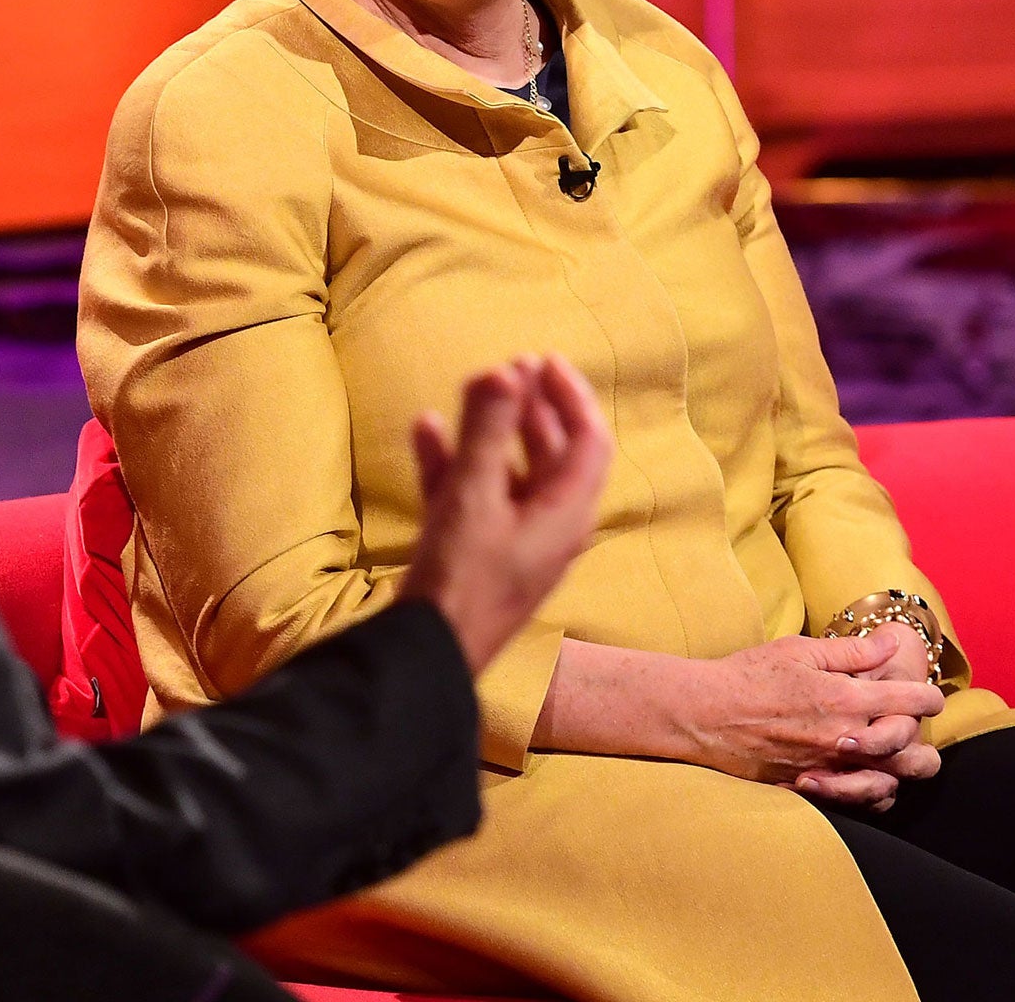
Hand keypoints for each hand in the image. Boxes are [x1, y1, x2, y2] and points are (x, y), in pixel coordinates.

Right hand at [399, 355, 609, 672]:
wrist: (427, 655)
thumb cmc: (461, 577)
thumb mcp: (474, 496)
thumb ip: (487, 431)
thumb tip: (503, 370)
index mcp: (565, 513)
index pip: (589, 441)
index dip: (571, 395)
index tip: (543, 359)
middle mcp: (548, 527)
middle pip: (553, 454)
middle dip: (533, 407)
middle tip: (513, 367)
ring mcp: (512, 542)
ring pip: (510, 472)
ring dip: (492, 430)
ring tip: (473, 390)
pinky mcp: (477, 554)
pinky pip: (472, 495)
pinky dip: (454, 461)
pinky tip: (426, 430)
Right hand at [678, 626, 943, 807]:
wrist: (702, 713)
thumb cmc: (746, 676)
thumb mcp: (797, 650)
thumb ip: (850, 651)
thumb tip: (891, 643)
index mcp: (845, 699)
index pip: (910, 701)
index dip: (928, 696)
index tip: (928, 693)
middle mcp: (844, 738)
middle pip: (913, 751)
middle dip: (922, 738)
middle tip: (914, 725)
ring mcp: (829, 767)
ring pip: (892, 781)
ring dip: (901, 768)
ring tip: (896, 753)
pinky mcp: (811, 786)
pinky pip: (859, 801)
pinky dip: (872, 791)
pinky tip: (866, 774)